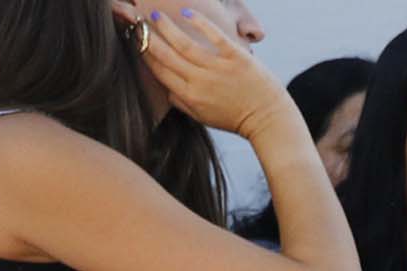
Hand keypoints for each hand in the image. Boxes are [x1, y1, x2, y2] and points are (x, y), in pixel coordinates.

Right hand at [133, 6, 288, 142]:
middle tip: (139, 23)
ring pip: (184, 44)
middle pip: (165, 55)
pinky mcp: (237, 59)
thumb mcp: (203, 117)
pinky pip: (214, 36)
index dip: (144, 54)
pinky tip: (187, 13)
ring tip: (156, 15)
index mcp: (189, 96)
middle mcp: (200, 82)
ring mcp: (218, 69)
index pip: (159, 70)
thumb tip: (165, 89)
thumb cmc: (236, 119)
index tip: (137, 40)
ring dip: (167, 28)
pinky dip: (200, 23)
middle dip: (149, 37)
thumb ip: (182, 103)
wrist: (270, 121)